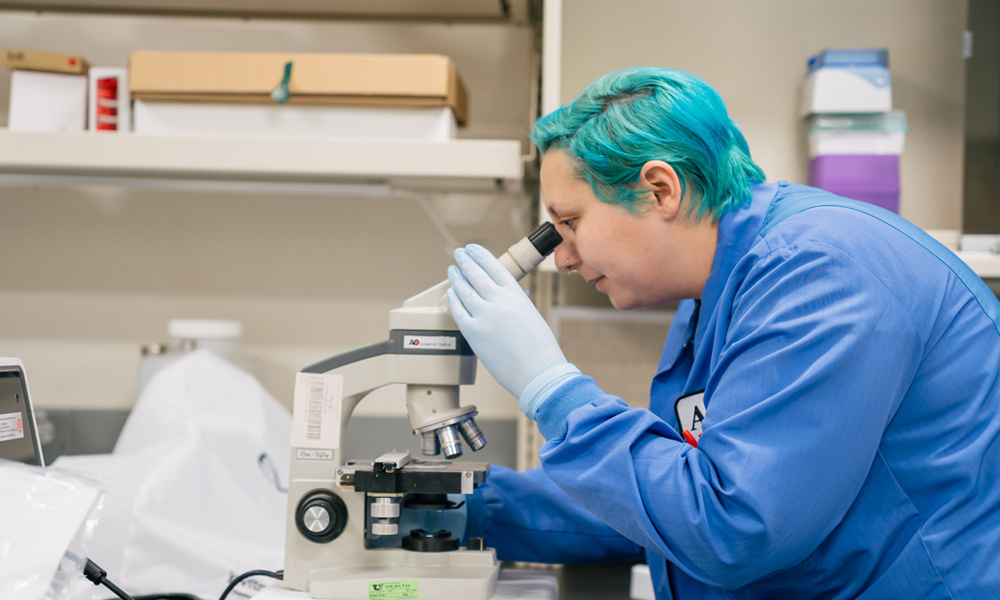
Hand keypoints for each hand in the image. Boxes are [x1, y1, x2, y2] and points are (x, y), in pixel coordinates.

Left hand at [446, 244, 579, 418]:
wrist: (539, 372)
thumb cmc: (541, 349)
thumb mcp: (531, 316)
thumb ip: (517, 304)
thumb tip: (510, 296)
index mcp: (516, 294)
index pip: (493, 266)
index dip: (480, 255)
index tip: (472, 249)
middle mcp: (498, 301)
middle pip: (476, 274)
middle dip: (465, 262)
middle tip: (459, 254)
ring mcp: (484, 316)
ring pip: (464, 290)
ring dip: (456, 278)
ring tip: (452, 270)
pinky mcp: (473, 333)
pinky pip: (458, 311)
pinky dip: (453, 300)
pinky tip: (450, 293)